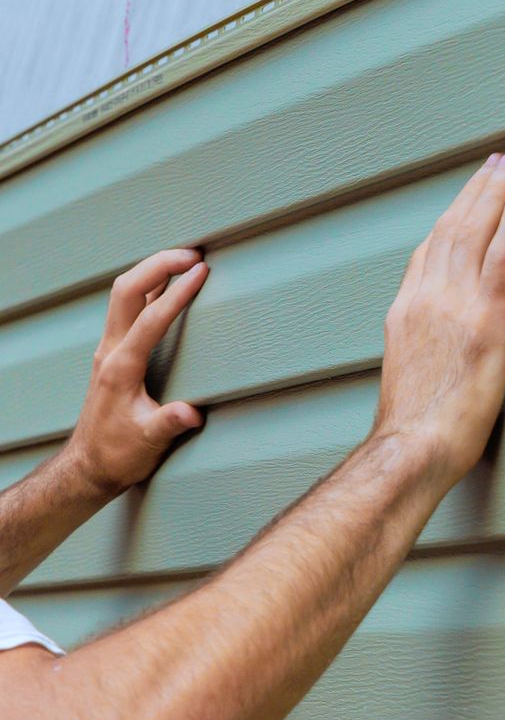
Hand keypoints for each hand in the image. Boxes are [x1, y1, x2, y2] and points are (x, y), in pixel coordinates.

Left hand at [66, 249, 209, 494]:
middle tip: (193, 254)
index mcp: (121, 367)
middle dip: (159, 265)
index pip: (152, 318)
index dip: (178, 292)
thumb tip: (191, 412)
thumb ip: (168, 424)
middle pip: (128, 290)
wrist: (89, 465)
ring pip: (125, 293)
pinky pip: (128, 307)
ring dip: (153, 270)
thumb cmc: (118, 454)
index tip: (202, 273)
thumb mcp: (146, 443)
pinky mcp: (114, 353)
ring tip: (184, 258)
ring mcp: (109, 349)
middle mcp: (110, 351)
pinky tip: (166, 285)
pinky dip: (148, 287)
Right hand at [371, 152, 504, 488]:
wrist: (415, 444)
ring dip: (498, 191)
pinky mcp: (485, 316)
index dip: (450, 218)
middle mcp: (427, 297)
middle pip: (451, 228)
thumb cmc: (417, 426)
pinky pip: (503, 253)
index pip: (429, 251)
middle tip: (497, 161)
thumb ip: (425, 342)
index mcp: (406, 311)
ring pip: (476, 229)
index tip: (466, 198)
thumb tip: (442, 337)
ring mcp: (454, 303)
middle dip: (476, 190)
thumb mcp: (411, 372)